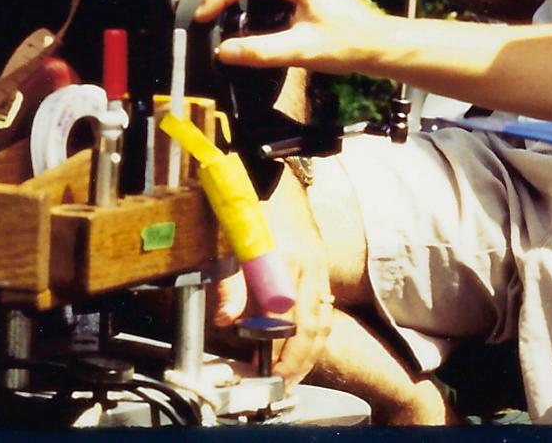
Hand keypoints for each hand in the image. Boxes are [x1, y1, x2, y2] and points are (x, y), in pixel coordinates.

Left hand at [213, 170, 332, 383]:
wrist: (270, 167)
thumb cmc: (244, 199)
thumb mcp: (227, 237)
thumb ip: (229, 281)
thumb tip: (227, 320)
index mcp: (284, 260)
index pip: (285, 320)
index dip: (278, 351)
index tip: (267, 372)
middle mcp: (307, 265)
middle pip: (310, 327)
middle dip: (298, 361)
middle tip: (283, 384)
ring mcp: (317, 264)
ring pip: (322, 319)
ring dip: (311, 351)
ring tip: (295, 373)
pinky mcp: (320, 262)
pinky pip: (324, 305)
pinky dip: (318, 330)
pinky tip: (307, 343)